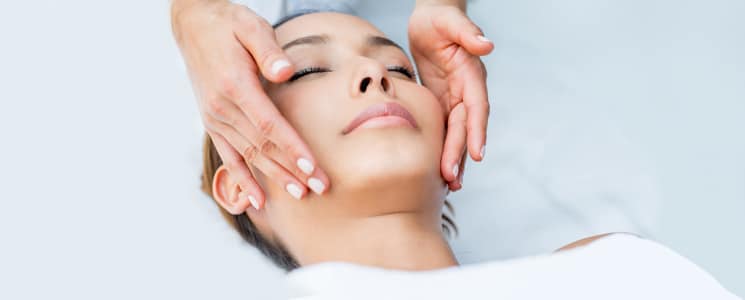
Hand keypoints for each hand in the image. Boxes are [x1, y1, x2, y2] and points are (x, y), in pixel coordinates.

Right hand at [171, 0, 329, 209]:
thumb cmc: (229, 24)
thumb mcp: (251, 26)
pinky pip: (229, 157)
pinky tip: (258, 200)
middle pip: (263, 146)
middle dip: (292, 169)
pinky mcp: (212, 123)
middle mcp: (222, 107)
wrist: (193, 24)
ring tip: (300, 194)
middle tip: (319, 188)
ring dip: (275, 177)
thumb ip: (269, 49)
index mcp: (235, 85)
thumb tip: (285, 71)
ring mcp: (215, 118)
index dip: (291, 147)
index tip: (311, 167)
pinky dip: (243, 180)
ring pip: (249, 155)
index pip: (268, 124)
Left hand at [408, 4, 492, 190]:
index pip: (477, 107)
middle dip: (460, 154)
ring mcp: (455, 99)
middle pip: (465, 128)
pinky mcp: (442, 103)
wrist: (431, 19)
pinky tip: (439, 170)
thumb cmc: (441, 18)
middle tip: (452, 180)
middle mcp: (467, 92)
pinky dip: (444, 150)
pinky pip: (444, 131)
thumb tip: (487, 45)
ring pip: (457, 135)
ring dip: (456, 160)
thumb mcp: (450, 22)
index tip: (477, 153)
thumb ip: (467, 33)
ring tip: (452, 186)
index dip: (477, 131)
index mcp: (471, 76)